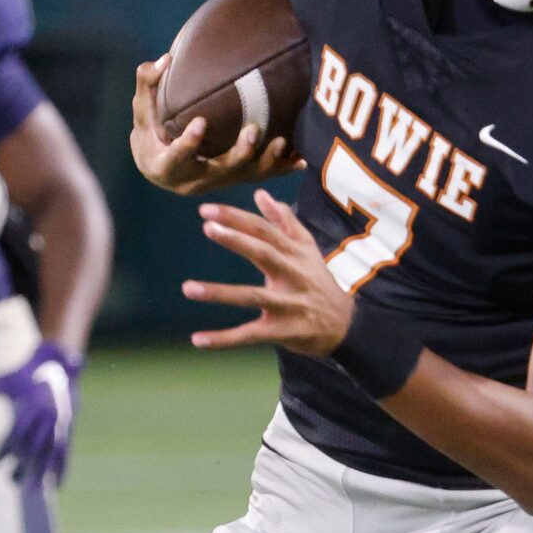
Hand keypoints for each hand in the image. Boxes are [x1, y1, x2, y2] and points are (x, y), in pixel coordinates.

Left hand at [0, 341, 80, 486]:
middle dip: (24, 466)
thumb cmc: (26, 374)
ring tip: (32, 490)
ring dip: (42, 472)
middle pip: (34, 447)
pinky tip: (57, 485)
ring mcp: (60, 424)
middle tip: (12, 482)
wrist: (57, 365)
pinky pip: (66, 452)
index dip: (6, 449)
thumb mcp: (4, 381)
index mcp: (31, 407)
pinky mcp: (68, 429)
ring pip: (50, 453)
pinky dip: (62, 468)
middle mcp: (48, 417)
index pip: (17, 433)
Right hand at [129, 54, 303, 195]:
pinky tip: (301, 158)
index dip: (188, 143)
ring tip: (282, 142)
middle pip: (220, 171)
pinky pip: (261, 176)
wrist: (161, 166)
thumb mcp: (142, 111)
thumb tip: (166, 58)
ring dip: (266, 162)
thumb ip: (148, 84)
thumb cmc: (150, 132)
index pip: (177, 158)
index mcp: (166, 167)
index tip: (200, 123)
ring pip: (245, 176)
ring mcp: (217, 182)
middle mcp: (194, 181)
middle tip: (253, 130)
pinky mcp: (234, 180)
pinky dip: (281, 168)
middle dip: (239, 154)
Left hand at [183, 188, 353, 357]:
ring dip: (220, 294)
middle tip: (207, 228)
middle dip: (236, 240)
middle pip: (263, 254)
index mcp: (294, 253)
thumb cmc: (318, 281)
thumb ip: (283, 221)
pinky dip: (225, 339)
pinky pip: (251, 335)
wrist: (345, 324)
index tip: (206, 210)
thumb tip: (260, 193)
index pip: (264, 230)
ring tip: (187, 288)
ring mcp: (288, 304)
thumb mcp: (306, 248)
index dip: (237, 218)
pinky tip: (197, 339)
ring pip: (252, 296)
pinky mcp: (283, 331)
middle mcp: (292, 275)